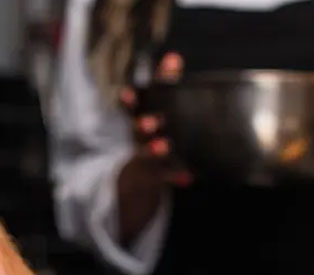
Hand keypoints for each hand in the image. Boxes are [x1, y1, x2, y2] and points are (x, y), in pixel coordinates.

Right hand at [116, 52, 190, 241]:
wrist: (140, 175)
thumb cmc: (153, 131)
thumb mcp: (156, 107)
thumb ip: (164, 83)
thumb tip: (174, 57)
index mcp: (140, 117)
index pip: (133, 107)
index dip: (130, 101)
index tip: (126, 95)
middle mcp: (140, 138)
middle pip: (139, 131)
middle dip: (143, 126)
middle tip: (147, 123)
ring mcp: (146, 158)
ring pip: (149, 154)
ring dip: (155, 150)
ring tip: (163, 146)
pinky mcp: (156, 177)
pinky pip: (166, 178)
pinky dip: (176, 177)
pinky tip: (188, 177)